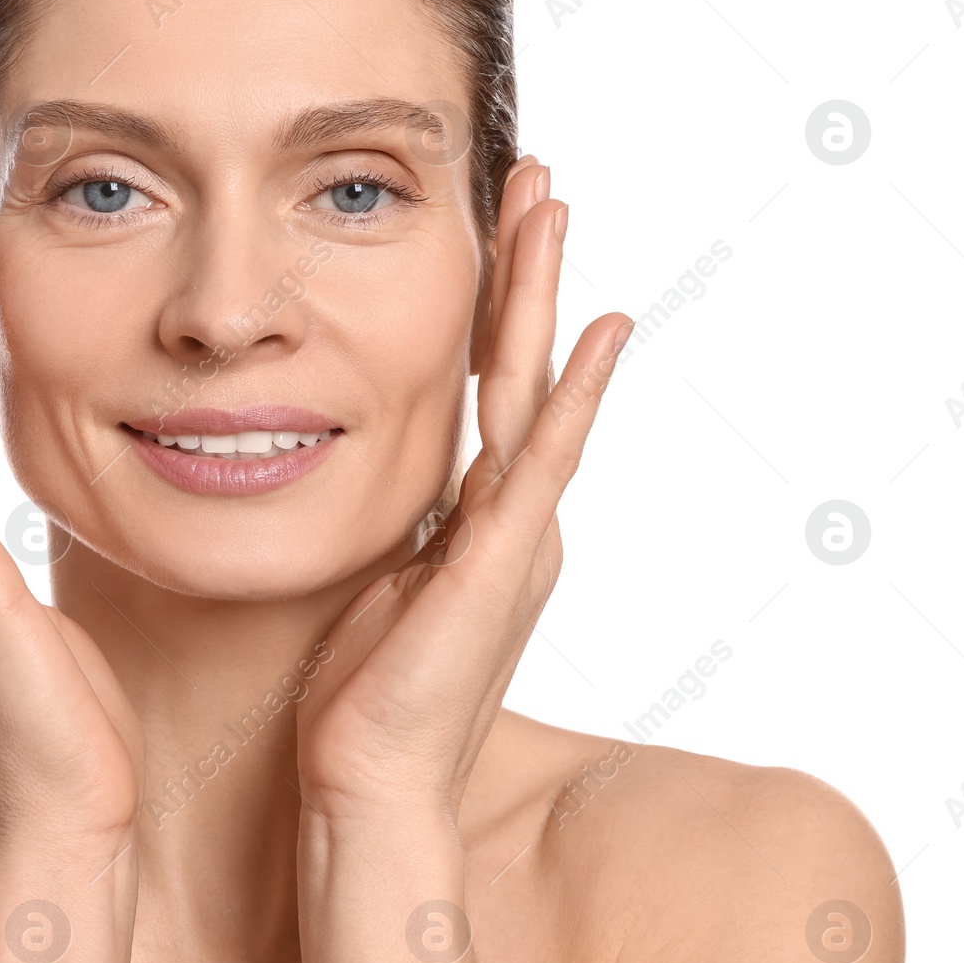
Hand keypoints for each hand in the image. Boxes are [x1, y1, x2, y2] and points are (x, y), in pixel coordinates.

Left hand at [295, 157, 630, 822]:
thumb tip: (359, 473)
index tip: (495, 225)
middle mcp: (514, 515)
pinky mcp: (506, 561)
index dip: (496, 301)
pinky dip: (576, 393)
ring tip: (552, 203)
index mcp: (481, 518)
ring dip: (544, 292)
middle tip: (537, 178)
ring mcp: (517, 534)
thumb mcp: (379, 580)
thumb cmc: (361, 694)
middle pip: (525, 364)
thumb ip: (398, 524)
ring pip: (537, 386)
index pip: (492, 385)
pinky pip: (544, 458)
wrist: (367, 784)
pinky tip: (603, 328)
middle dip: (528, 268)